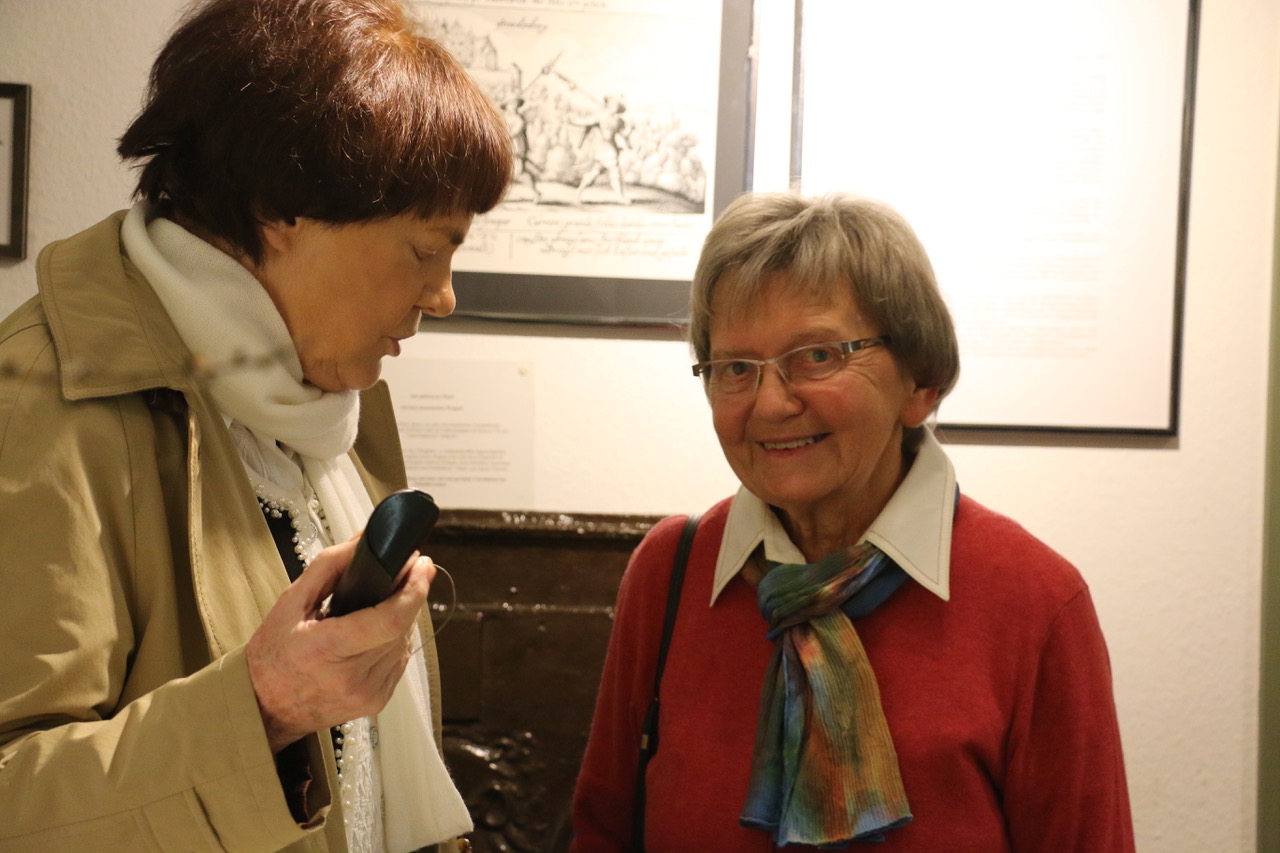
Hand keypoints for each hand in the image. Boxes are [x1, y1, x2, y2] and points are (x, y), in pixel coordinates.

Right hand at [246, 538, 434, 752]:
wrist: (265, 708)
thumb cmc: (272, 655)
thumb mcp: (289, 603)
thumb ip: (330, 566)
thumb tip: (367, 539)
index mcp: (325, 649)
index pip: (389, 621)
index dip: (413, 590)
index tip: (421, 565)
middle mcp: (350, 677)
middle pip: (402, 627)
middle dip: (409, 596)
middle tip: (405, 573)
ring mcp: (367, 694)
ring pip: (406, 643)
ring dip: (403, 618)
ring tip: (384, 603)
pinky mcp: (376, 702)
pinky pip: (400, 661)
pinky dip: (395, 641)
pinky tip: (377, 633)